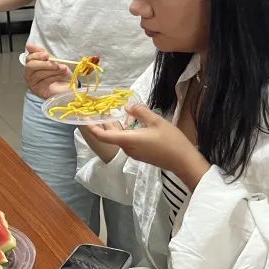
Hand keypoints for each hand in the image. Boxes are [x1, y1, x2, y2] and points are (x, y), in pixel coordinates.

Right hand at [22, 43, 71, 98]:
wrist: (69, 85)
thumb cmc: (60, 73)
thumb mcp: (53, 60)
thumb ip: (42, 52)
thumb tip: (29, 45)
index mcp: (32, 64)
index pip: (29, 58)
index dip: (37, 55)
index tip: (46, 55)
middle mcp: (30, 74)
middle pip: (30, 66)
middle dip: (44, 64)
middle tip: (55, 64)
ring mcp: (33, 83)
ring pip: (38, 74)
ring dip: (52, 70)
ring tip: (62, 69)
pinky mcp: (38, 90)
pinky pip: (44, 81)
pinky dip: (54, 77)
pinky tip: (61, 75)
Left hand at [87, 105, 210, 186]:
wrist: (184, 161)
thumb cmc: (171, 141)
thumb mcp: (156, 121)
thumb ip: (140, 112)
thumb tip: (127, 106)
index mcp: (127, 140)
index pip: (103, 136)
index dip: (92, 127)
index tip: (85, 118)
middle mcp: (127, 148)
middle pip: (111, 135)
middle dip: (105, 123)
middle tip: (101, 109)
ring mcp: (134, 153)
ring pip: (120, 137)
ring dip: (117, 126)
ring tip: (117, 112)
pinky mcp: (140, 154)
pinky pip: (128, 141)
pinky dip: (126, 131)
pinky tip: (132, 122)